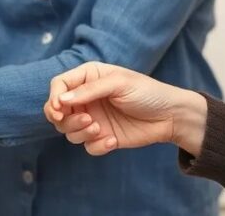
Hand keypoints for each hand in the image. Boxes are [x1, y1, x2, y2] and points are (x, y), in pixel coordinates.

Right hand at [44, 62, 206, 156]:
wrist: (171, 116)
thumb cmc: (147, 92)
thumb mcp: (119, 83)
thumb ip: (89, 90)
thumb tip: (61, 100)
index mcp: (89, 78)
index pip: (59, 85)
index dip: (54, 98)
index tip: (59, 110)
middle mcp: (87, 98)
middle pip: (57, 111)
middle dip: (65, 119)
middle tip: (86, 120)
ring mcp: (94, 118)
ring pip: (69, 131)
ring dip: (80, 132)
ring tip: (100, 128)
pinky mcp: (103, 137)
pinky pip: (87, 146)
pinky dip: (97, 146)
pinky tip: (113, 141)